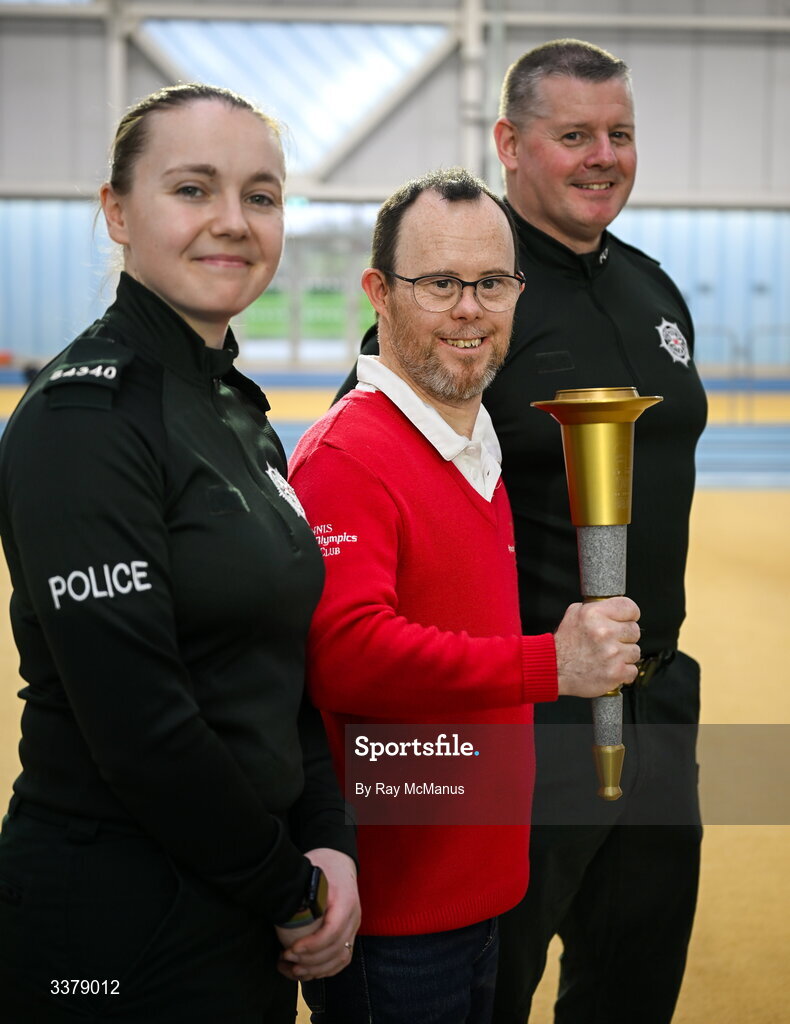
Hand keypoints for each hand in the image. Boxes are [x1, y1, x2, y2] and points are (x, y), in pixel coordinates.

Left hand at [276, 848, 359, 981]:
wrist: (340, 863)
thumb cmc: (323, 865)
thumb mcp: (312, 869)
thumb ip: (299, 887)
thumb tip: (275, 902)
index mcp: (346, 900)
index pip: (332, 931)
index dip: (312, 945)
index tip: (291, 949)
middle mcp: (354, 917)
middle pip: (336, 950)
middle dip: (309, 961)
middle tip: (286, 960)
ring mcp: (354, 928)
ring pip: (340, 959)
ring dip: (316, 970)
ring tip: (292, 970)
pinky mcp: (350, 935)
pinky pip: (341, 960)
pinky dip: (324, 970)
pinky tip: (305, 971)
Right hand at [554, 597, 640, 697]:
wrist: (554, 670)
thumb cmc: (565, 644)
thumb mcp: (573, 614)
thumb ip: (594, 607)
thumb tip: (612, 605)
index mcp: (594, 614)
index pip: (629, 607)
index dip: (630, 614)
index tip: (626, 620)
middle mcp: (604, 632)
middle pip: (635, 630)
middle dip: (624, 637)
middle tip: (610, 642)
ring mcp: (612, 654)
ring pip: (635, 651)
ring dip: (624, 655)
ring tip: (607, 656)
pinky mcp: (616, 673)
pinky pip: (632, 670)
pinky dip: (623, 672)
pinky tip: (610, 668)